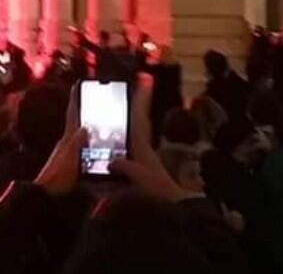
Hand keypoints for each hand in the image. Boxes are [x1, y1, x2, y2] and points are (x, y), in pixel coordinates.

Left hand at [35, 84, 85, 195]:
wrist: (45, 195)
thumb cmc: (57, 177)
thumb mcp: (69, 158)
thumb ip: (76, 143)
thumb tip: (84, 126)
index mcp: (66, 139)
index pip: (72, 115)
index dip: (75, 101)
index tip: (78, 86)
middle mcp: (65, 144)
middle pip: (75, 123)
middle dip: (83, 111)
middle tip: (93, 101)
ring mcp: (66, 154)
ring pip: (78, 136)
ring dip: (86, 127)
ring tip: (99, 121)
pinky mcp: (68, 164)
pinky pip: (81, 148)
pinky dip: (87, 143)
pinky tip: (94, 147)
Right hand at [110, 73, 196, 201]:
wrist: (171, 205)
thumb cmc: (157, 190)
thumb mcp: (141, 178)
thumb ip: (127, 167)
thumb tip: (111, 159)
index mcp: (142, 144)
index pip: (140, 116)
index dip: (141, 97)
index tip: (145, 77)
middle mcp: (142, 145)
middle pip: (138, 117)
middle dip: (139, 99)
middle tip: (140, 79)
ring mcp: (141, 153)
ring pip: (134, 127)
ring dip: (131, 112)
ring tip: (122, 97)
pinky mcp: (137, 163)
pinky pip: (128, 140)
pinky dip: (124, 131)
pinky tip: (112, 131)